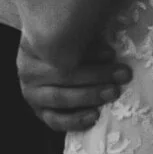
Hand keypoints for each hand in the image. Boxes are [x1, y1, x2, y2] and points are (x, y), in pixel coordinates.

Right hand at [17, 35, 131, 132]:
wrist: (52, 57)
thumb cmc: (69, 41)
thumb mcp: (75, 33)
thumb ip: (85, 35)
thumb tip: (108, 43)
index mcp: (34, 46)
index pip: (62, 51)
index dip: (88, 54)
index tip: (111, 54)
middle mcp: (28, 71)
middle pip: (64, 74)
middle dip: (97, 75)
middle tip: (123, 74)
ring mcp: (32, 93)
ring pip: (60, 97)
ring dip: (89, 96)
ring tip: (113, 92)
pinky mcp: (40, 112)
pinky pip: (55, 120)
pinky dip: (75, 120)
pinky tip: (94, 116)